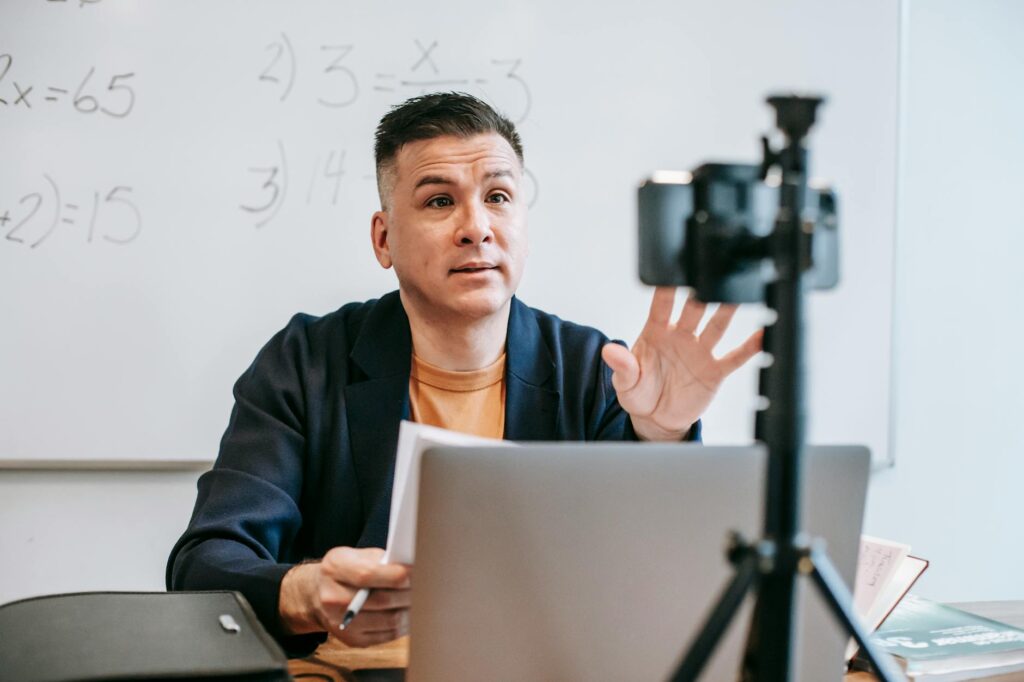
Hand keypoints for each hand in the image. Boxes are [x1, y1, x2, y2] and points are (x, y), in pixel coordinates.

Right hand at [278, 546, 410, 646]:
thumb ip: (379, 559)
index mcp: (334, 569)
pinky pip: (388, 634)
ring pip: (389, 620)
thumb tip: (411, 565)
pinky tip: (410, 612)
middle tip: (426, 585)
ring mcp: (342, 623)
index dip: (397, 574)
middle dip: (410, 593)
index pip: (369, 575)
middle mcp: (333, 598)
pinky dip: (404, 624)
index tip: (416, 571)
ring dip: (411, 610)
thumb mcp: (354, 555)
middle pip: (382, 600)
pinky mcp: (353, 639)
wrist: (316, 595)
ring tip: (422, 599)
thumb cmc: (342, 570)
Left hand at [601, 287, 761, 440]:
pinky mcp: (714, 370)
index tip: (672, 271)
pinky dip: (750, 346)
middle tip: (710, 275)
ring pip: (716, 325)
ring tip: (739, 295)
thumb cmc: (638, 393)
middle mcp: (680, 335)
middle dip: (701, 293)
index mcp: (655, 332)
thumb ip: (622, 366)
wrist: (656, 418)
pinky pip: (735, 356)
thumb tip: (609, 351)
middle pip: (693, 309)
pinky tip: (762, 335)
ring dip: (726, 311)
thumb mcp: (625, 381)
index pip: (661, 305)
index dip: (666, 288)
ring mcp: (699, 351)